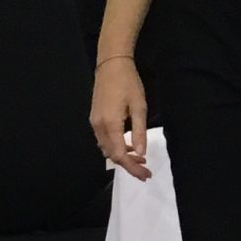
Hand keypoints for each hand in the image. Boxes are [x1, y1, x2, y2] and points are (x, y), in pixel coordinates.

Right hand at [91, 56, 150, 179]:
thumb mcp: (139, 107)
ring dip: (122, 156)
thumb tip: (141, 153)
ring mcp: (94, 123)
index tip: (146, 175)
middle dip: (129, 165)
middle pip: (111, 155)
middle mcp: (98, 127)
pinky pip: (104, 140)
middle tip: (146, 170)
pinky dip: (116, 146)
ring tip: (140, 158)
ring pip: (106, 148)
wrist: (111, 65)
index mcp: (110, 124)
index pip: (120, 155)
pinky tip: (128, 145)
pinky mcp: (94, 118)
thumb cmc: (128, 83)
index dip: (132, 168)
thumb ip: (139, 132)